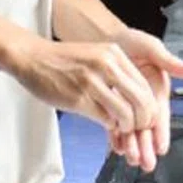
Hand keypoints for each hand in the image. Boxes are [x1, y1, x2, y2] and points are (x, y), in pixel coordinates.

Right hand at [9, 36, 165, 137]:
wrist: (32, 57)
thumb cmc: (62, 60)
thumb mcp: (96, 55)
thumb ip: (116, 71)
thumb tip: (137, 96)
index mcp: (113, 53)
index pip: (145, 85)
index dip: (150, 106)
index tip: (148, 117)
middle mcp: (106, 65)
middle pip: (141, 101)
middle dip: (144, 120)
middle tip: (139, 128)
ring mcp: (91, 82)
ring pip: (125, 113)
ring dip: (128, 127)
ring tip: (123, 129)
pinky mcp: (78, 98)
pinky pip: (105, 119)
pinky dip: (110, 127)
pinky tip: (107, 125)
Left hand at [103, 29, 182, 171]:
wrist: (103, 37)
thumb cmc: (131, 41)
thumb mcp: (152, 48)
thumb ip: (172, 63)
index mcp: (157, 90)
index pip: (161, 115)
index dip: (162, 132)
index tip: (162, 148)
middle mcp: (144, 101)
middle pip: (147, 128)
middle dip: (147, 146)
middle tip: (147, 164)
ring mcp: (127, 105)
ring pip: (131, 130)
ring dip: (132, 145)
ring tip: (131, 160)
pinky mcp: (112, 105)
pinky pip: (114, 124)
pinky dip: (115, 136)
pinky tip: (116, 148)